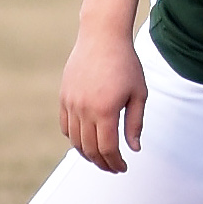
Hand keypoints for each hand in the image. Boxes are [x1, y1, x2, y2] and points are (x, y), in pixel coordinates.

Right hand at [59, 25, 147, 173]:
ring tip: (100, 158)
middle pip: (90, 149)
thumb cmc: (125, 63)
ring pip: (75, 141)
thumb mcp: (138, 93)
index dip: (115, 162)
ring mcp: (71, 103)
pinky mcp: (64, 97)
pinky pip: (65, 126)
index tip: (123, 167)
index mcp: (105, 110)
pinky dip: (74, 139)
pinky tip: (86, 141)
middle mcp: (84, 109)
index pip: (108, 149)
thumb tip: (133, 149)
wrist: (102, 36)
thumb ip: (135, 123)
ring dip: (87, 154)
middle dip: (102, 163)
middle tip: (113, 167)